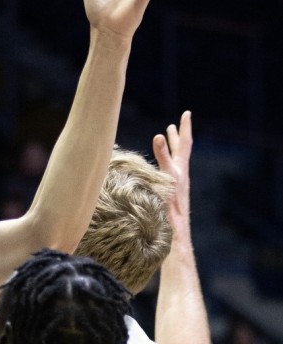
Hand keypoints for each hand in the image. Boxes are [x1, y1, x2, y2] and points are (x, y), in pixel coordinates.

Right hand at [153, 110, 191, 231]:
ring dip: (170, 149)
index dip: (185, 128)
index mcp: (181, 168)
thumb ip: (162, 155)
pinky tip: (157, 168)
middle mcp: (179, 174)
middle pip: (180, 150)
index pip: (185, 143)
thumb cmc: (172, 204)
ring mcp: (175, 183)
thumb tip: (158, 135)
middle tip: (174, 125)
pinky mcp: (169, 192)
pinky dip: (162, 164)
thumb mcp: (167, 175)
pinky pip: (166, 172)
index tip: (186, 113)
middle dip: (176, 137)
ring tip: (166, 141)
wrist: (175, 230)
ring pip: (173, 161)